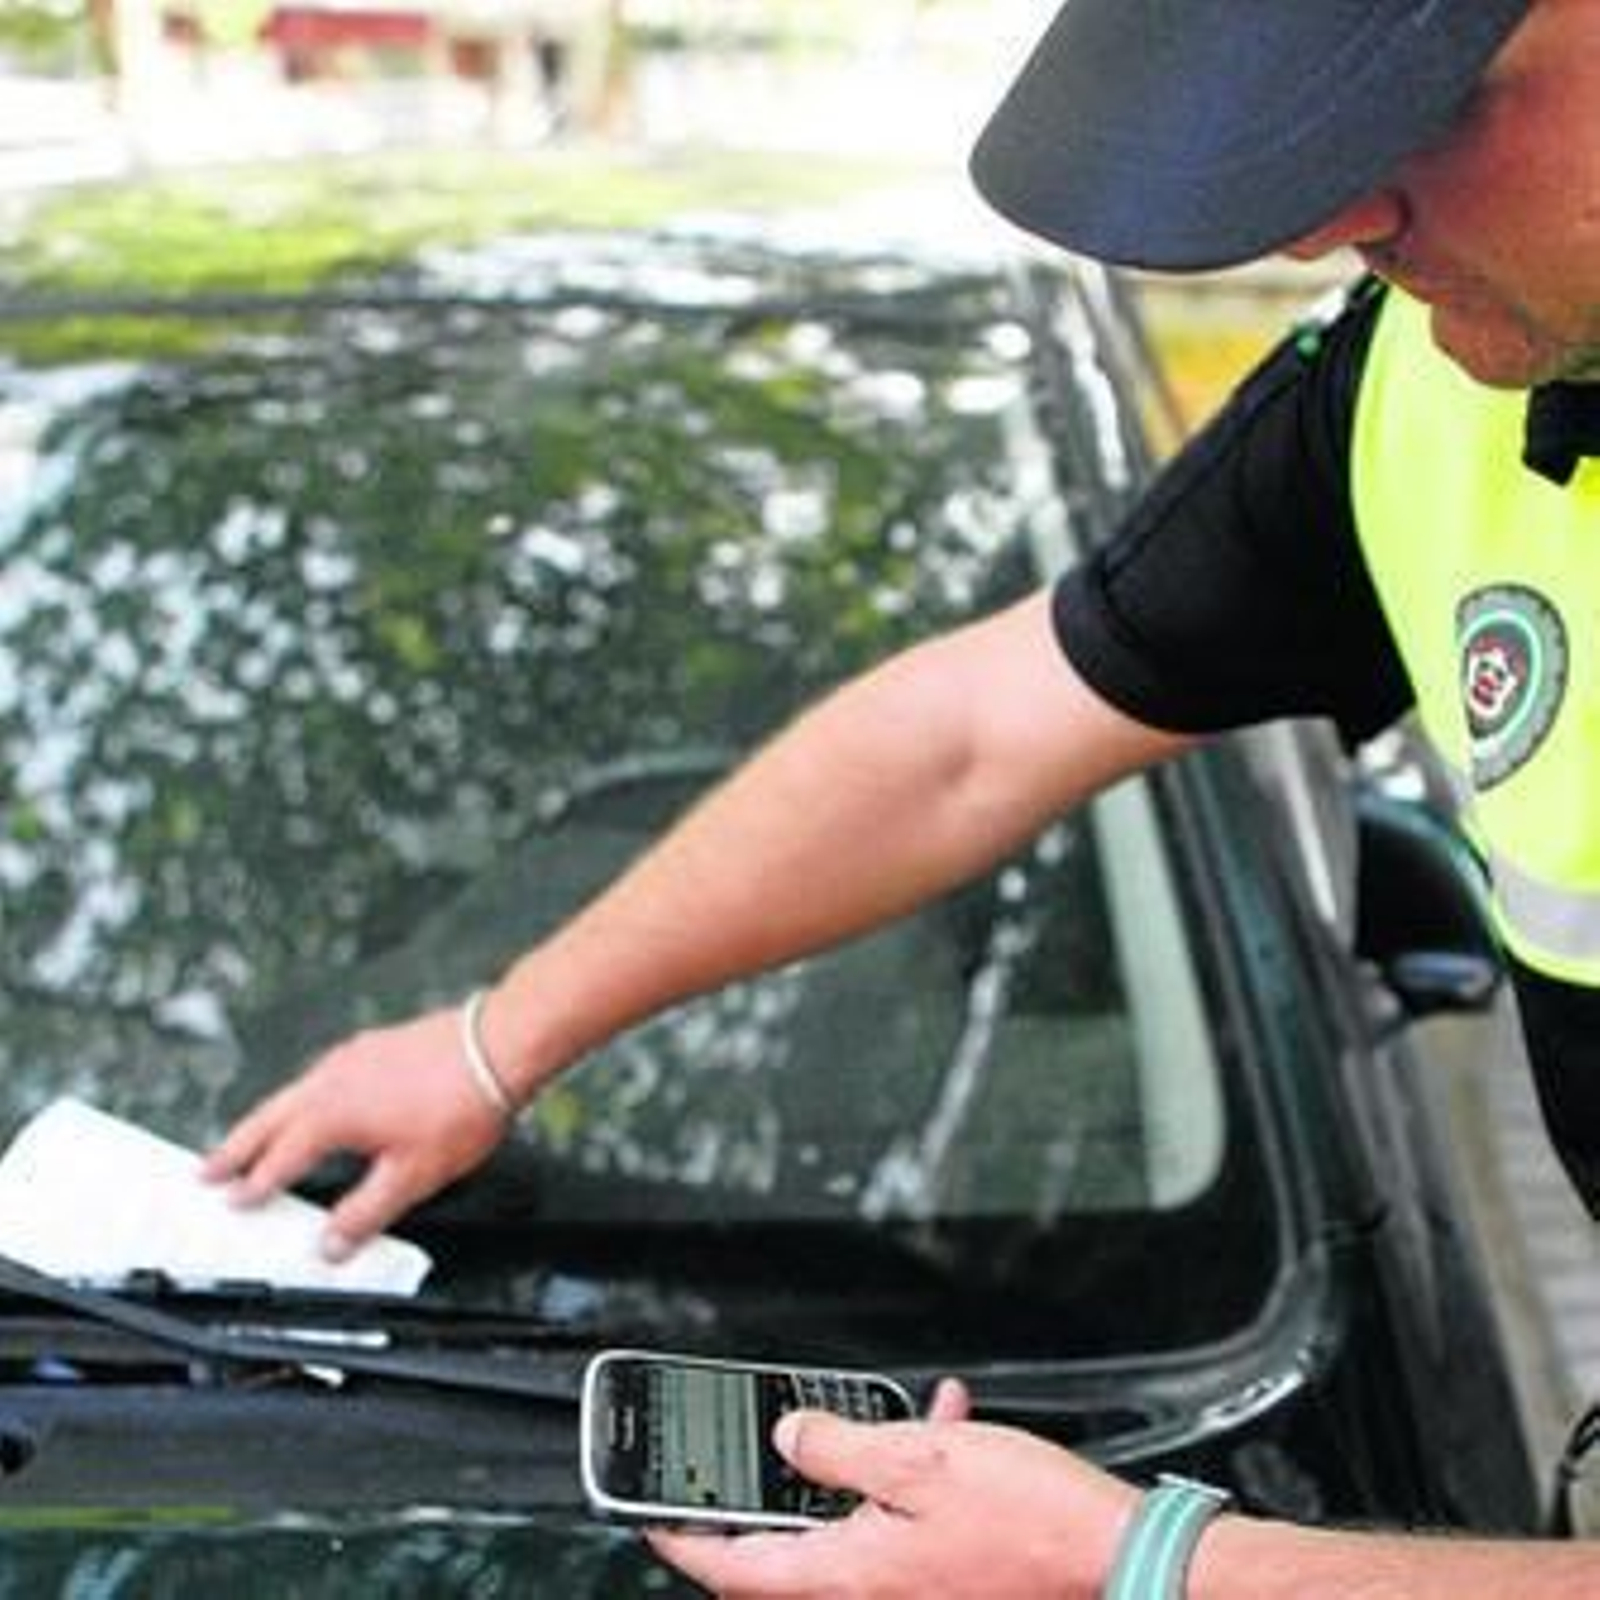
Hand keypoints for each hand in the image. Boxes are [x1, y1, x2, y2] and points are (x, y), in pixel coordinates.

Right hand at [203, 1003, 508, 1258]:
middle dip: (235, 1147)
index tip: (235, 1201)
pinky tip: (313, 1104)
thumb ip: (365, 1214)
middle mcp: (330, 1080)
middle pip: (268, 1119)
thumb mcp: (412, 1176)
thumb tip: (332, 1244)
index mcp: (330, 1114)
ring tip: (250, 1140)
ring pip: (291, 1094)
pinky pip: (318, 1076)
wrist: (496, 1045)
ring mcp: (350, 1057)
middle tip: (207, 1170)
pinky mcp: (371, 1046)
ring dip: (264, 1120)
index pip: (280, 1159)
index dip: (255, 1185)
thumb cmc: (461, 1104)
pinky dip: (300, 1098)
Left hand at [646, 1379, 1136, 1598]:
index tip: (647, 1512)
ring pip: (852, 1521)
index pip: (736, 1567)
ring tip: (868, 1413)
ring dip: (854, 1465)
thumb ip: (838, 1446)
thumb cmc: (1031, 1522)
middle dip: (770, 1488)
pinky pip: (906, 1520)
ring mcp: (913, 1587)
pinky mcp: (950, 1574)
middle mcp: (874, 1592)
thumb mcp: (918, 1461)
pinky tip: (943, 1423)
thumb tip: (786, 1437)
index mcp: (850, 1574)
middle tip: (745, 1447)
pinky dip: (911, 1473)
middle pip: (788, 1546)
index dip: (683, 1537)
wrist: (1119, 1560)